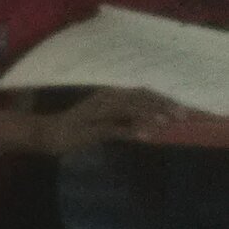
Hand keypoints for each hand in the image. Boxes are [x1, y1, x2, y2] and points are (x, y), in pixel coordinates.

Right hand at [38, 89, 186, 155]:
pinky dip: (130, 131)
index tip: (181, 108)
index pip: (141, 92)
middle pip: (138, 97)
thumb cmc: (78, 126)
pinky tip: (146, 136)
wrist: (48, 133)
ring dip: (149, 115)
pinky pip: (113, 128)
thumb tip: (151, 121)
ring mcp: (96, 112)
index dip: (162, 99)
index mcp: (109, 94)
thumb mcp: (106, 119)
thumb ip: (126, 118)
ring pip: (128, 109)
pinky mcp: (89, 128)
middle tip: (181, 115)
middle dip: (161, 105)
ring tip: (166, 122)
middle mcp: (104, 98)